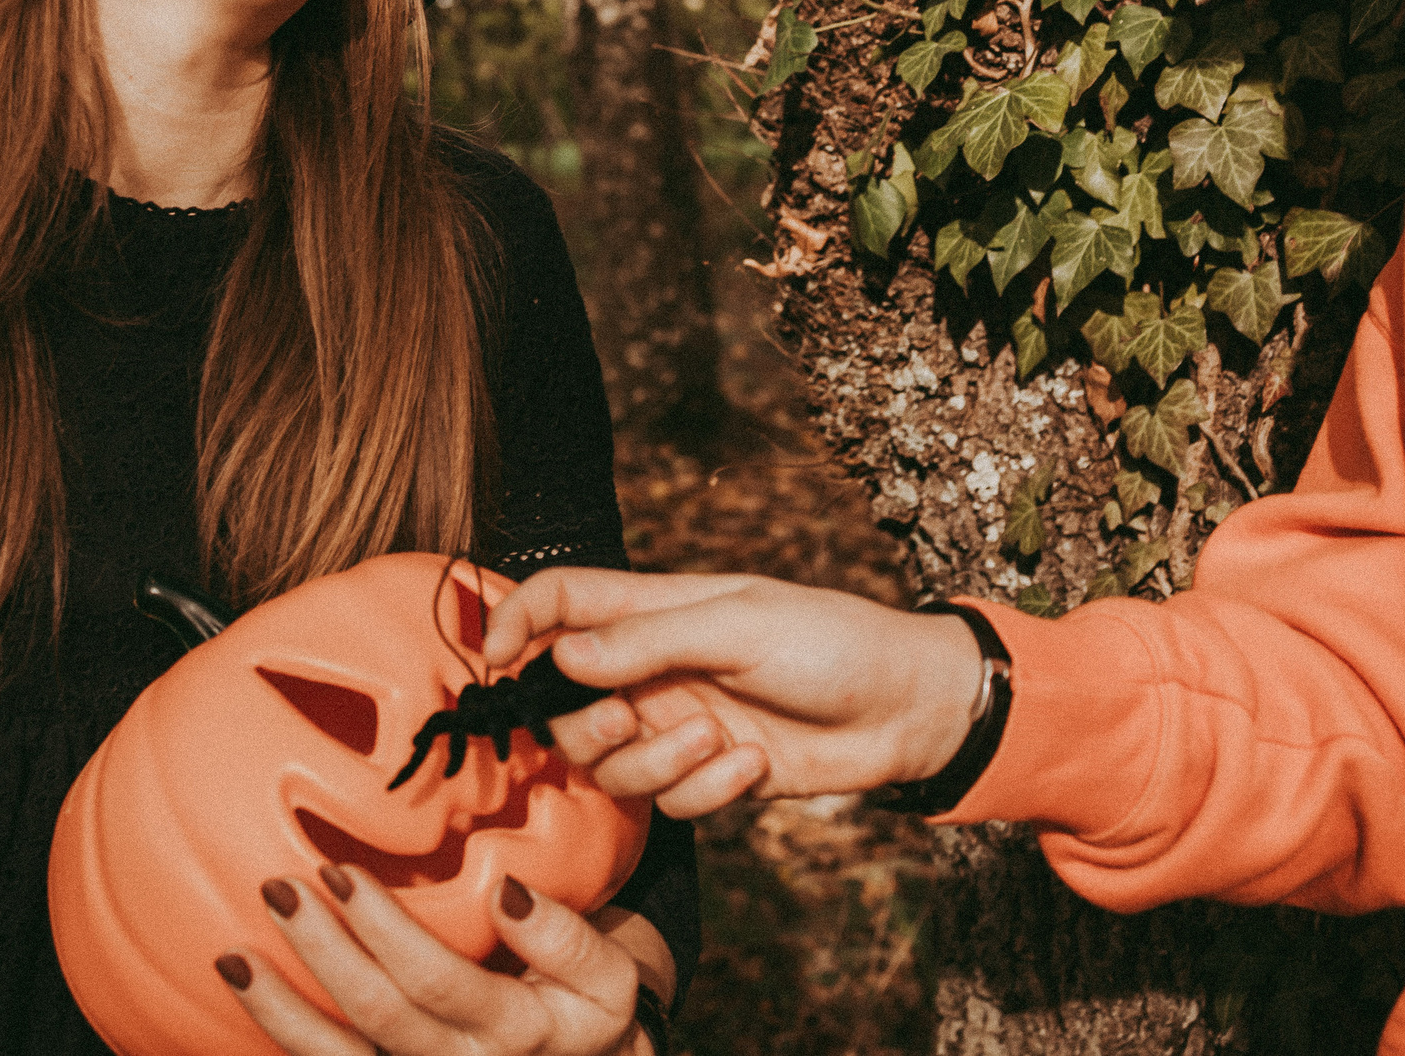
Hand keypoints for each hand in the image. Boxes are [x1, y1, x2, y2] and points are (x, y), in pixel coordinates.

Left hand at [222, 868, 654, 1055]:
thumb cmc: (591, 1004)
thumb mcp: (610, 972)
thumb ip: (563, 936)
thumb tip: (506, 893)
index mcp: (518, 1032)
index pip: (438, 982)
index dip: (385, 930)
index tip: (342, 873)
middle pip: (379, 1016)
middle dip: (322, 953)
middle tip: (280, 889)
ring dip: (281, 1012)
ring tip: (232, 960)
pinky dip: (286, 1043)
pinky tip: (244, 1003)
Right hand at [478, 570, 984, 818]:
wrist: (909, 708)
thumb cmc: (830, 641)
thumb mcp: (738, 625)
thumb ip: (645, 640)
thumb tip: (560, 655)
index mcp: (652, 610)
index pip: (557, 601)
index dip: (513, 619)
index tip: (495, 658)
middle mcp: (652, 670)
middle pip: (565, 705)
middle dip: (589, 723)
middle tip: (633, 717)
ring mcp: (677, 725)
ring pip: (610, 764)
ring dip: (657, 764)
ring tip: (720, 741)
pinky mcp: (709, 776)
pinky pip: (670, 802)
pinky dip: (707, 790)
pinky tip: (756, 765)